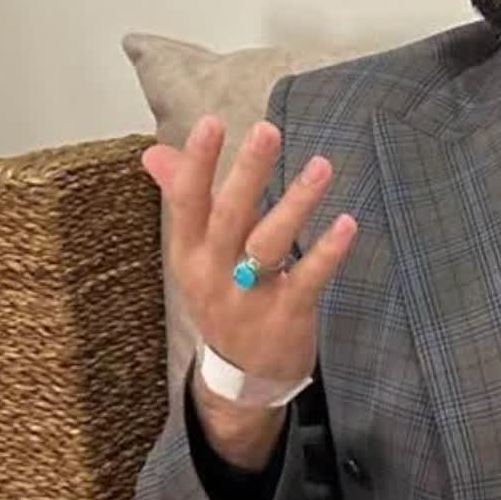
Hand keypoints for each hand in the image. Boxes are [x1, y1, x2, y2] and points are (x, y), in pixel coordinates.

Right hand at [142, 115, 357, 389]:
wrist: (242, 377)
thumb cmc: (224, 295)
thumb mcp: (196, 254)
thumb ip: (184, 199)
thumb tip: (153, 153)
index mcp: (189, 254)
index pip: (187, 202)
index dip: (195, 164)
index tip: (210, 122)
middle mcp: (214, 274)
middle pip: (229, 217)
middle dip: (247, 172)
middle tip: (267, 130)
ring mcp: (249, 298)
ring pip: (269, 244)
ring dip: (296, 202)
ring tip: (322, 165)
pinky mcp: (286, 315)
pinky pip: (307, 279)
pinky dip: (327, 252)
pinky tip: (347, 223)